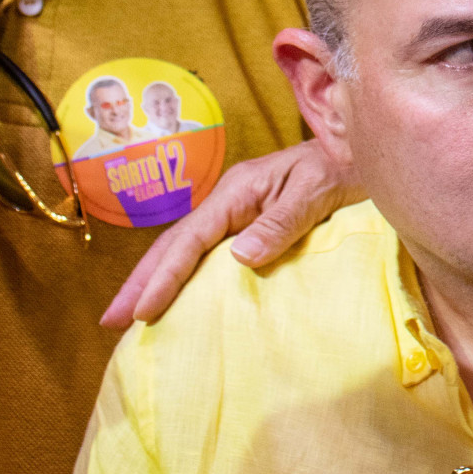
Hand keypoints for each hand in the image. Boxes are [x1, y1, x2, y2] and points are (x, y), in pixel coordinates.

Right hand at [100, 138, 363, 328]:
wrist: (363, 152)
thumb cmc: (343, 166)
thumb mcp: (315, 191)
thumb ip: (281, 222)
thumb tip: (240, 258)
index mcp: (237, 191)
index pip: (190, 239)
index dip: (163, 276)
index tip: (141, 312)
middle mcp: (229, 202)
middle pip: (175, 245)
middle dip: (141, 282)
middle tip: (110, 322)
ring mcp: (237, 214)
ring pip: (186, 251)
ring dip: (157, 281)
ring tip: (130, 318)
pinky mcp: (249, 226)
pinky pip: (208, 256)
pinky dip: (185, 278)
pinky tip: (177, 300)